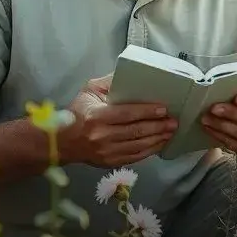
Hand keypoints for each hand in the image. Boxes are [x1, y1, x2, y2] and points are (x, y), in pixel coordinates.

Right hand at [59, 74, 176, 167]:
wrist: (62, 141)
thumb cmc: (77, 113)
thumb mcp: (88, 91)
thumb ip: (108, 82)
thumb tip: (130, 74)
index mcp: (97, 117)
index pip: (127, 114)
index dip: (146, 112)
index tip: (163, 109)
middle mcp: (102, 136)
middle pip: (136, 131)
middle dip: (158, 126)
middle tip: (173, 121)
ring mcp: (107, 152)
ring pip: (138, 146)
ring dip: (158, 139)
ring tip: (171, 131)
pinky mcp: (110, 162)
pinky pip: (135, 157)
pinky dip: (150, 151)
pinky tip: (160, 143)